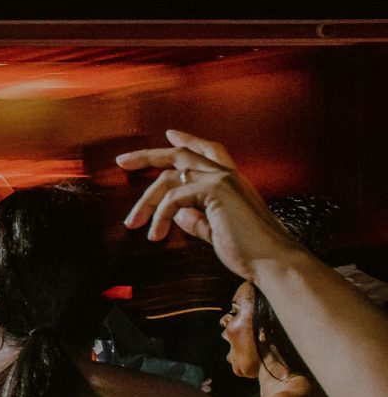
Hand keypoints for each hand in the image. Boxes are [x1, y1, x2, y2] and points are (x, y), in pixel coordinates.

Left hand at [116, 130, 300, 276]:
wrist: (274, 262)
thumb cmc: (250, 252)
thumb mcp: (216, 231)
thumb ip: (197, 219)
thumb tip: (176, 212)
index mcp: (232, 182)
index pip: (208, 151)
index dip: (188, 140)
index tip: (169, 134)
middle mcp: (227, 174)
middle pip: (181, 154)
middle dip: (148, 156)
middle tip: (122, 161)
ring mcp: (222, 179)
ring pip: (170, 177)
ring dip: (146, 201)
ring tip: (133, 223)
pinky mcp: (216, 190)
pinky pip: (173, 197)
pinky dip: (160, 215)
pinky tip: (156, 234)